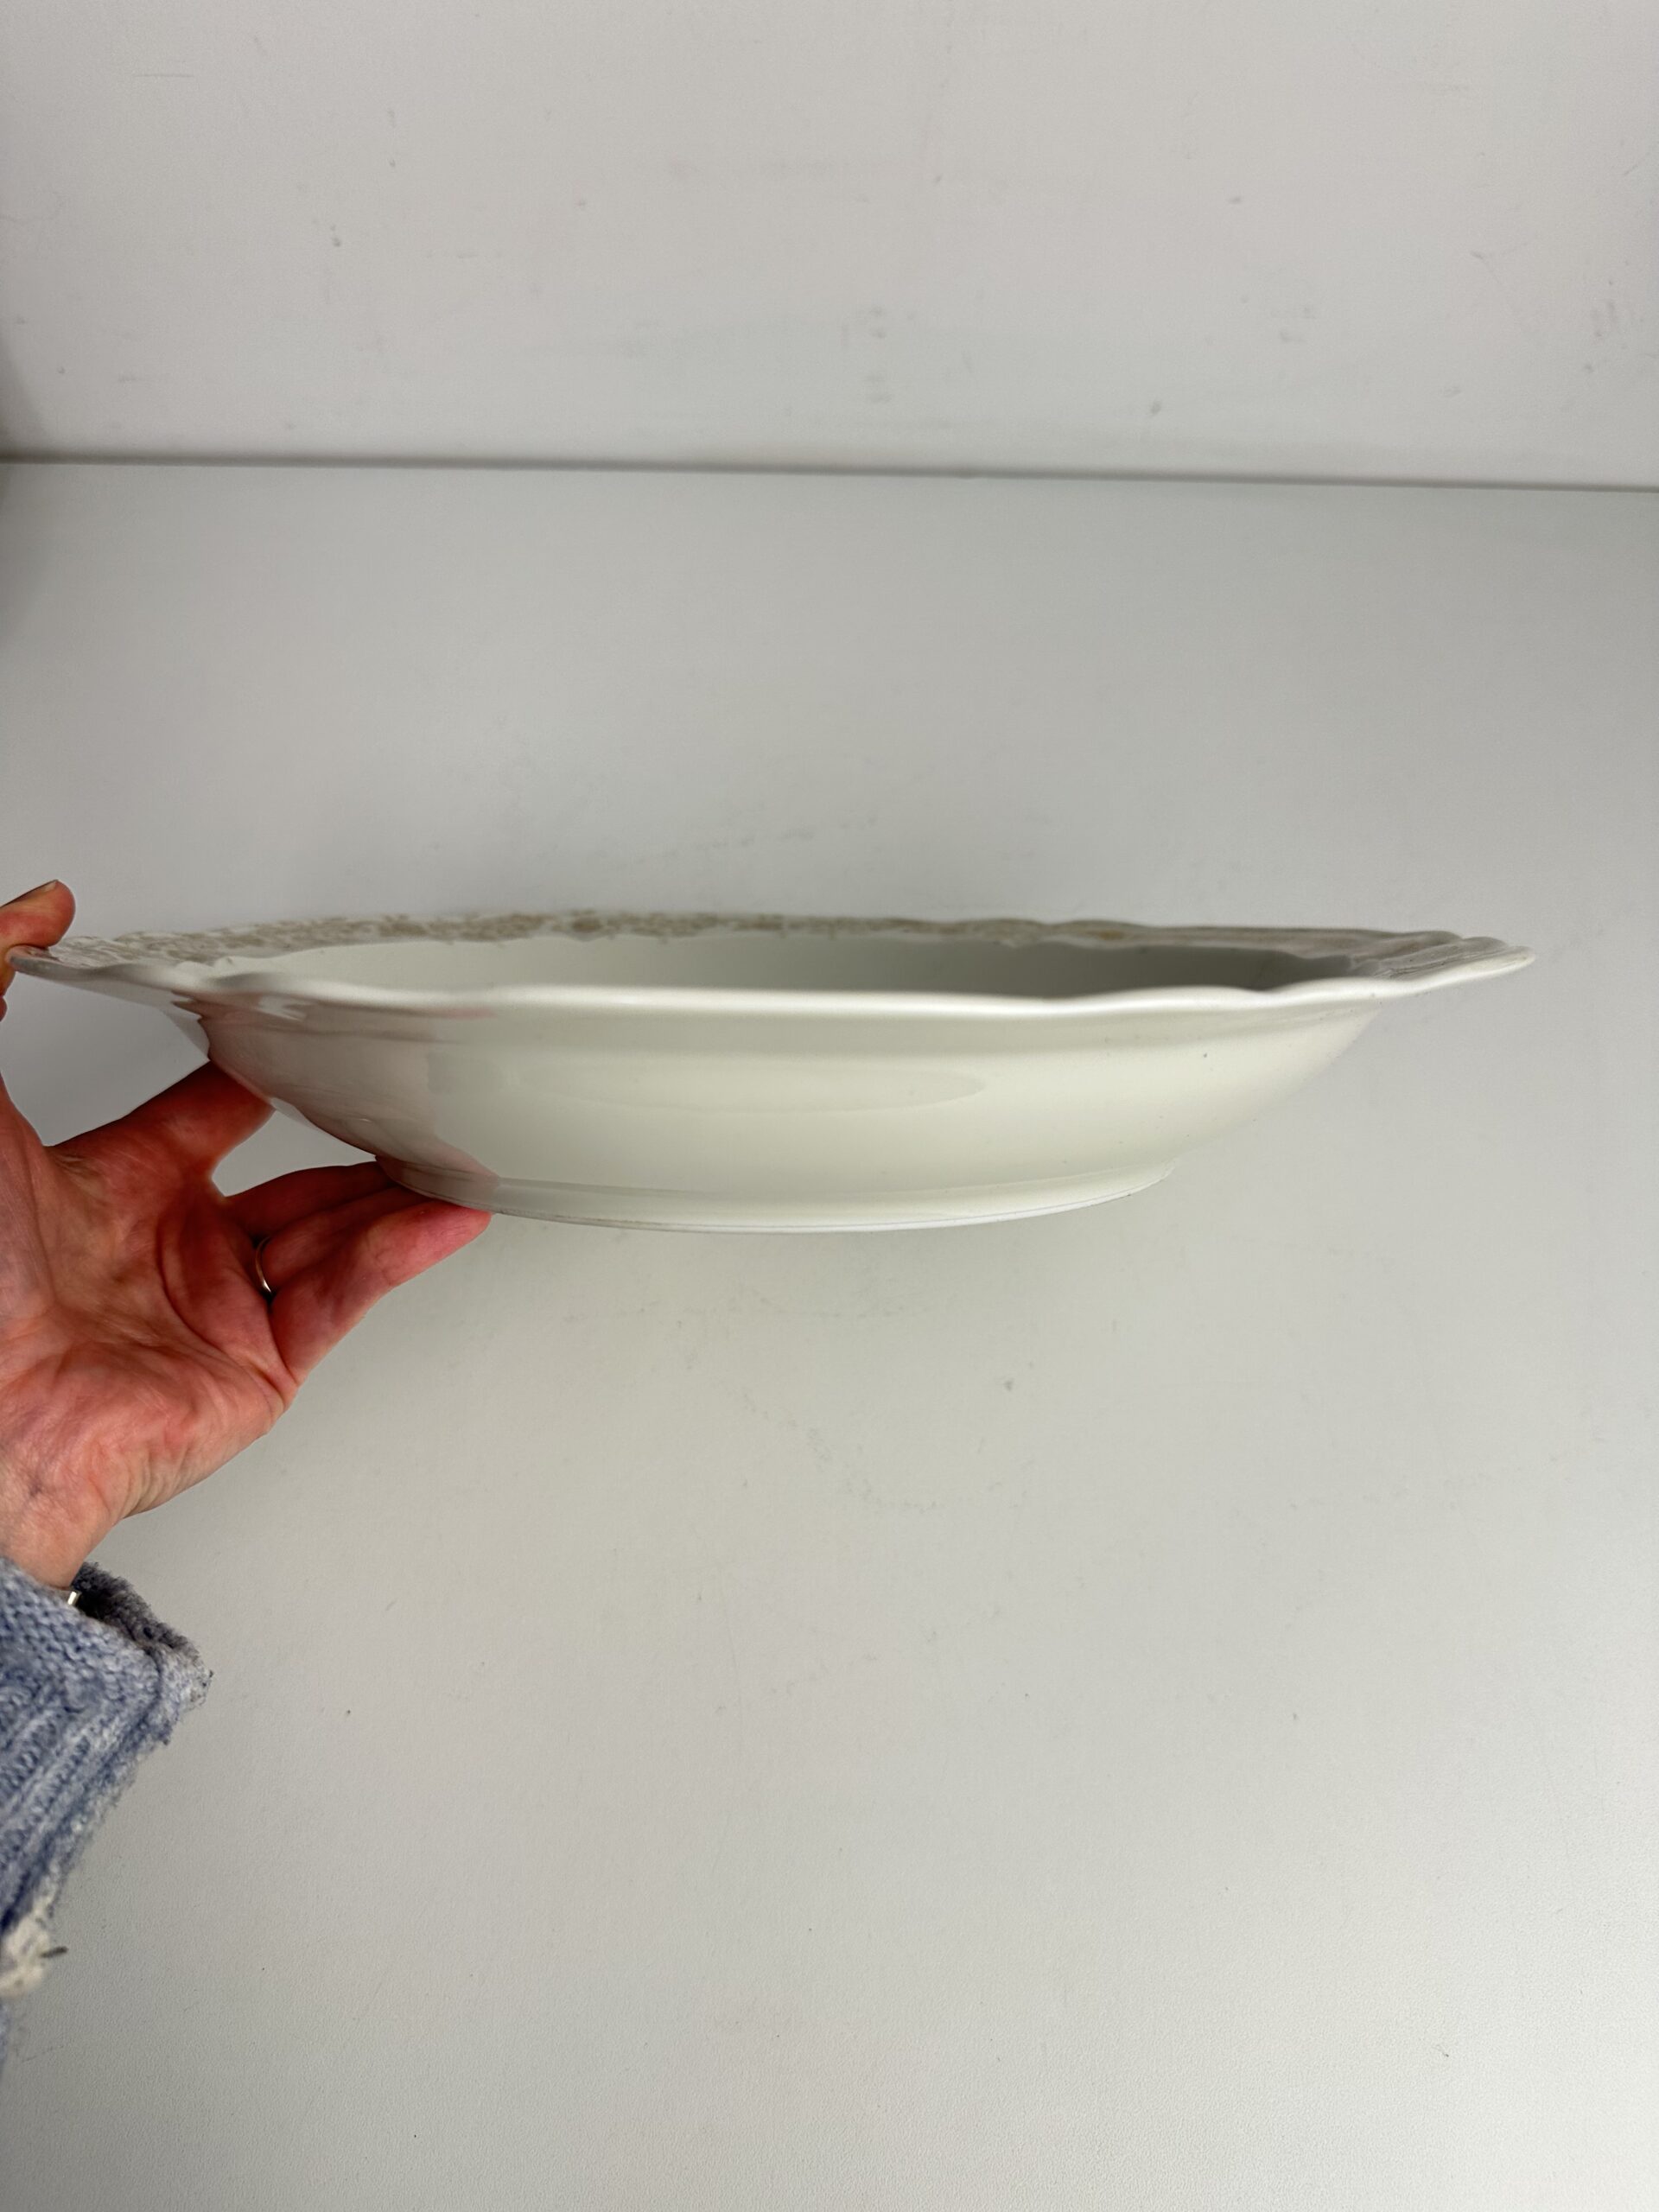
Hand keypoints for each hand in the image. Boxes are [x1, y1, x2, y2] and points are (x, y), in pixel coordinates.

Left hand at [0, 882, 489, 1587]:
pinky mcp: (254, 1373)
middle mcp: (164, 1254)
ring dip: (396, 1192)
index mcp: (105, 1191)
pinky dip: (402, 1253)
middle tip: (410, 1098)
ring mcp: (213, 1316)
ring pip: (332, 1238)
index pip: (206, 1118)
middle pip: (291, 1184)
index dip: (255, 1076)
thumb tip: (35, 907)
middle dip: (356, 1141)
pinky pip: (344, 1298)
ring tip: (453, 1148)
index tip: (301, 1038)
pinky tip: (443, 1212)